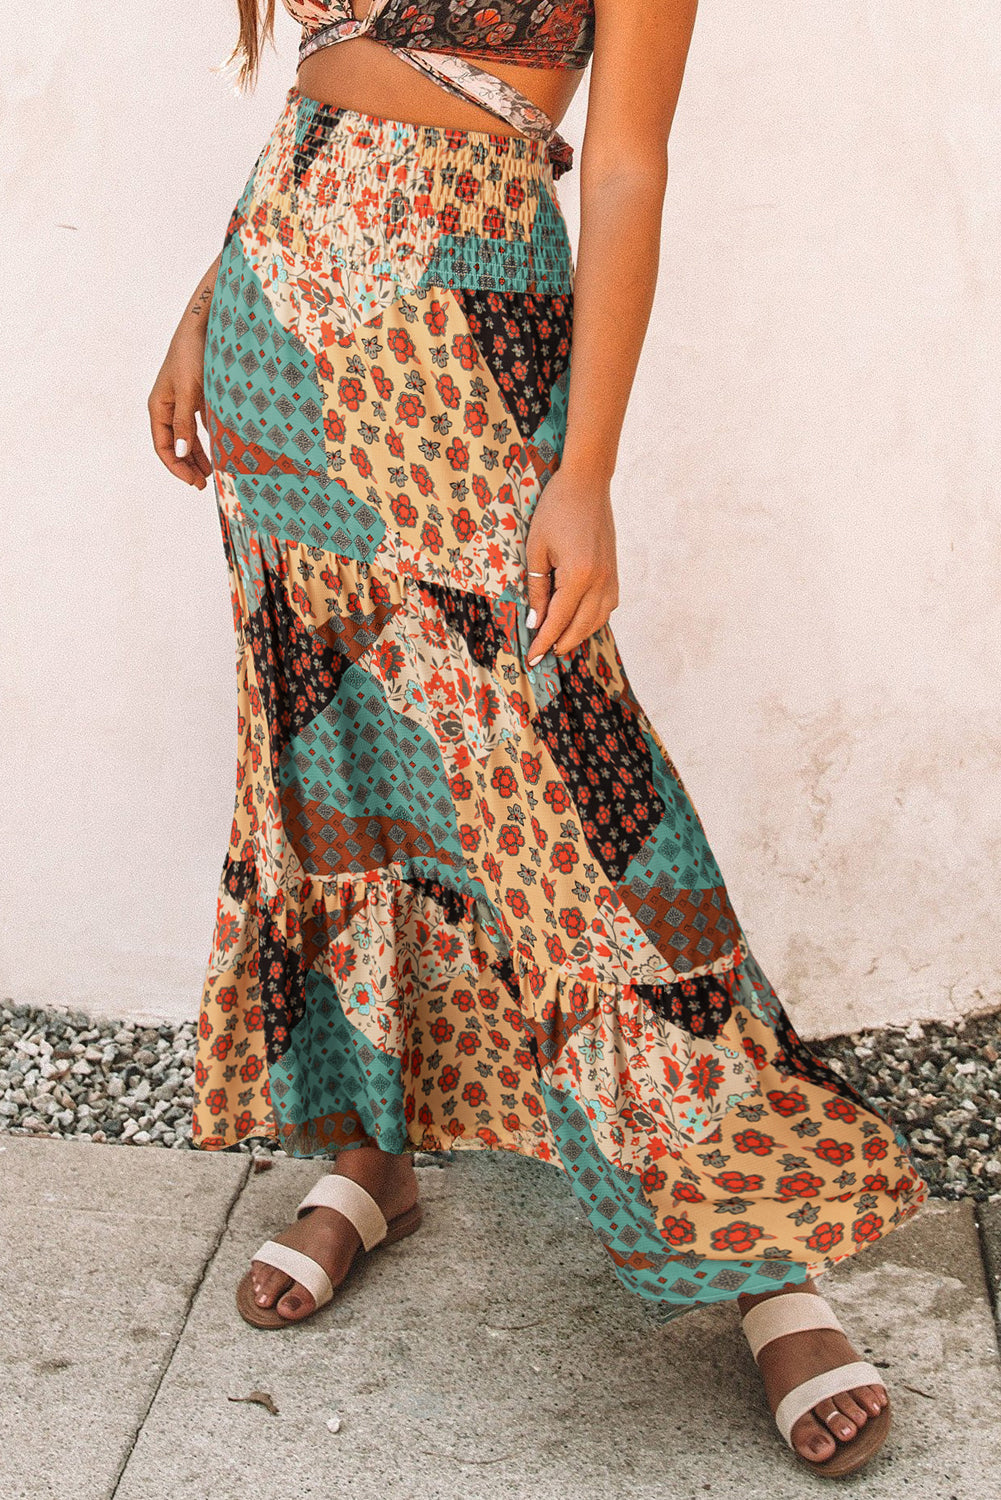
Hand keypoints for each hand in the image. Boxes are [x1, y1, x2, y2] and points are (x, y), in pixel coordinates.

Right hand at [147, 320, 212, 490]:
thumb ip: (185, 422)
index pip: (163, 446)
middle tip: (204, 484)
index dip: (176, 467)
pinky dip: (210, 439)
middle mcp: (169, 406)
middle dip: (188, 465)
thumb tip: (181, 453)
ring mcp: (184, 402)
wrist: (206, 327)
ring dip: (199, 455)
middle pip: (176, 445)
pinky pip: (202, 425)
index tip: (193, 482)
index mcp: (159, 406)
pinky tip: (220, 450)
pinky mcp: (200, 396)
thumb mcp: (188, 391)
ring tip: (211, 472)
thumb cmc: (192, 355)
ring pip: (189, 437)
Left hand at [525, 466, 618, 663]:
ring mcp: (611, 577)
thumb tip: (535, 621)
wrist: (587, 483)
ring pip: (598, 620)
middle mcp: (600, 581)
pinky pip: (607, 606)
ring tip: (558, 642)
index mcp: (579, 575)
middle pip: (581, 627)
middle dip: (560, 644)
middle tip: (542, 656)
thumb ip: (537, 588)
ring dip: (578, 635)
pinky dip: (593, 619)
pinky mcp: (614, 571)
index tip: (532, 659)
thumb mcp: (536, 548)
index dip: (543, 641)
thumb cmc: (556, 509)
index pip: (559, 620)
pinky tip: (579, 621)